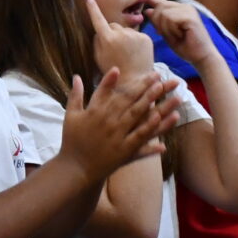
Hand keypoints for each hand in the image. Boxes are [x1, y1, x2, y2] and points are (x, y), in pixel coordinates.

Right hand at [60, 67, 181, 181]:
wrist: (76, 169)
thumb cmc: (72, 141)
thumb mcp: (70, 116)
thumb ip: (75, 95)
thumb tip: (76, 76)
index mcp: (93, 112)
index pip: (105, 91)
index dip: (112, 80)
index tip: (120, 68)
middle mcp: (107, 121)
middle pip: (127, 100)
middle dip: (142, 86)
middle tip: (157, 75)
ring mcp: (118, 135)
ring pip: (139, 115)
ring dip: (154, 101)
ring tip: (167, 91)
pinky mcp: (126, 149)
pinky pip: (142, 136)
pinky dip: (154, 127)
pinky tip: (164, 117)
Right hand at [84, 0, 155, 80]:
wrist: (136, 81)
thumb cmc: (113, 71)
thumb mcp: (98, 57)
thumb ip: (97, 41)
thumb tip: (99, 31)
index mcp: (107, 39)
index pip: (98, 20)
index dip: (93, 9)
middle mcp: (121, 33)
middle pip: (113, 26)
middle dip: (112, 33)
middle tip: (115, 49)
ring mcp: (135, 35)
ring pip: (125, 30)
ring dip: (124, 37)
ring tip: (127, 54)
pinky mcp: (146, 38)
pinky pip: (137, 34)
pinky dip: (135, 41)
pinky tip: (135, 53)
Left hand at [140, 0, 216, 69]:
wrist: (201, 57)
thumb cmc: (185, 47)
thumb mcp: (167, 34)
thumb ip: (159, 22)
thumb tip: (147, 10)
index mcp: (178, 10)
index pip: (161, 2)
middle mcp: (184, 7)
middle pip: (159, 7)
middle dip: (159, 23)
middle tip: (169, 35)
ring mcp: (188, 10)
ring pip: (164, 14)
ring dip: (167, 29)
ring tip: (178, 36)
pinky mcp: (190, 16)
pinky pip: (171, 19)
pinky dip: (173, 30)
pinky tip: (182, 35)